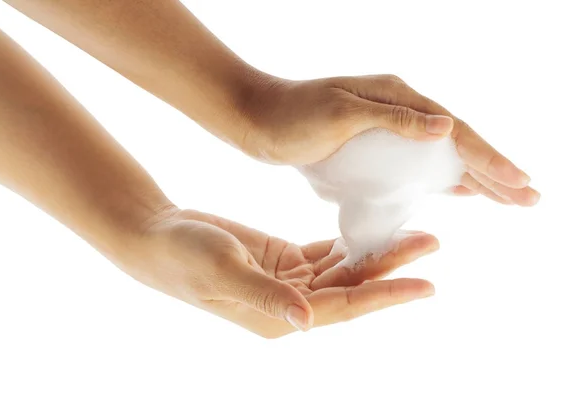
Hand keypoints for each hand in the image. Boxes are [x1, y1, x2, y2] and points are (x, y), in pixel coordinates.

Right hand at [131, 209, 438, 338]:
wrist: (159, 237)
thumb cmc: (184, 257)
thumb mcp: (224, 272)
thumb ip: (267, 297)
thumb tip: (308, 321)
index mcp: (281, 316)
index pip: (345, 306)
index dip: (386, 295)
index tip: (426, 284)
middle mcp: (291, 303)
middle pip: (353, 285)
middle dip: (392, 266)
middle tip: (430, 243)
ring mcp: (288, 281)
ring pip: (344, 268)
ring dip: (376, 252)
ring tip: (413, 232)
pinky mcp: (283, 259)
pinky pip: (326, 252)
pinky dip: (350, 242)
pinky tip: (372, 227)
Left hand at [241, 74, 539, 205]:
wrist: (255, 119)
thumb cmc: (291, 114)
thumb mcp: (340, 112)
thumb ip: (393, 118)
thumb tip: (447, 128)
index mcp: (397, 98)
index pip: (455, 131)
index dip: (489, 159)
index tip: (519, 184)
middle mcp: (399, 112)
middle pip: (457, 145)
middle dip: (493, 172)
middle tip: (530, 198)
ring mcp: (387, 131)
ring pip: (441, 157)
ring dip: (474, 178)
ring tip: (507, 198)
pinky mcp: (373, 149)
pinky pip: (417, 166)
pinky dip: (442, 179)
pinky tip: (458, 192)